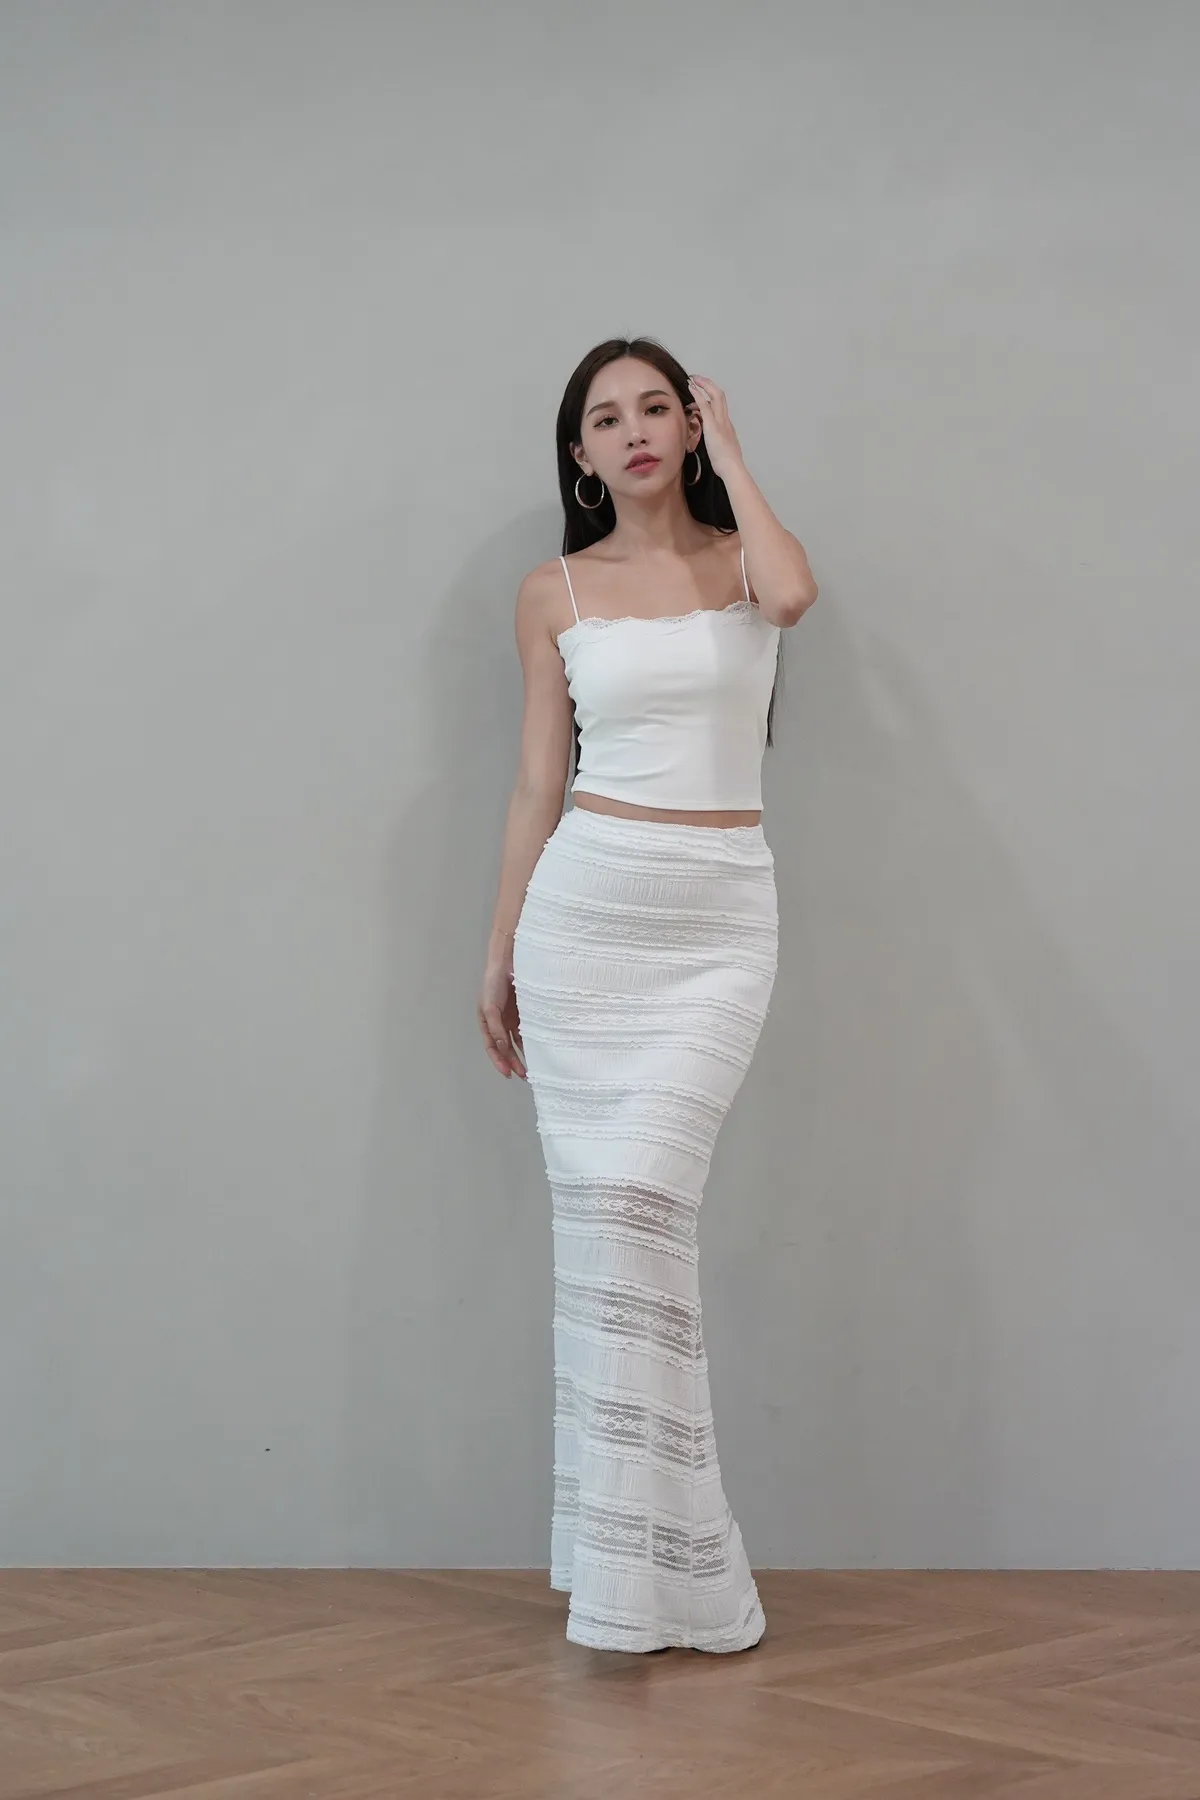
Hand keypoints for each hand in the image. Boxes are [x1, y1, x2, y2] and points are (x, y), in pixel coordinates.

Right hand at [478, 963, 526, 1078]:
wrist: (508, 962)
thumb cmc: (493, 983)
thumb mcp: (490, 1007)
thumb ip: (495, 1028)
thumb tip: (502, 1048)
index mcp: (486, 1023)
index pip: (492, 1047)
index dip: (499, 1061)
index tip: (508, 1074)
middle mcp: (498, 1023)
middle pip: (505, 1048)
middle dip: (513, 1062)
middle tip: (524, 1075)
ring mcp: (511, 1018)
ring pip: (517, 1042)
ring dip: (522, 1055)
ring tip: (532, 1069)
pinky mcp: (524, 1013)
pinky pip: (527, 1031)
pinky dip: (530, 1041)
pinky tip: (538, 1050)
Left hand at [687, 374, 744, 480]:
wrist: (732, 467)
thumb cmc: (726, 463)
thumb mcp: (721, 450)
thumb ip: (717, 443)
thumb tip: (712, 444)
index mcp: (727, 426)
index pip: (720, 406)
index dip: (711, 397)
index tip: (702, 392)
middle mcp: (725, 420)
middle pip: (720, 396)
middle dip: (708, 384)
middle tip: (697, 378)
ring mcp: (720, 422)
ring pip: (715, 396)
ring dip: (704, 385)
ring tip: (692, 380)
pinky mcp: (713, 426)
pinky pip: (705, 406)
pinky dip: (698, 394)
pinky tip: (691, 387)